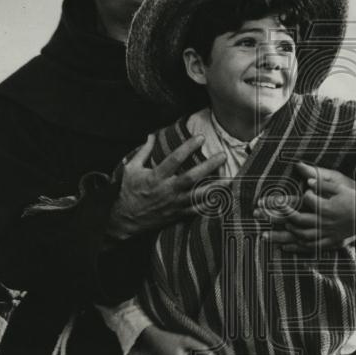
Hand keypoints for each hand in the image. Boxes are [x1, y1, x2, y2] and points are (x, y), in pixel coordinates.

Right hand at [107, 134, 225, 237]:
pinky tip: (222, 199)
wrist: (125, 219)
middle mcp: (167, 190)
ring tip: (230, 178)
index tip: (200, 137)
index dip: (188, 148)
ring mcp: (173, 204)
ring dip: (215, 187)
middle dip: (208, 166)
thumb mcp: (130, 168)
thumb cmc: (127, 191)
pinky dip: (210, 205)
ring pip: (198, 196)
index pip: (174, 159)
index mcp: (155, 177)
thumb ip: (143, 151)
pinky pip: (196, 210)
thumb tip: (151, 135)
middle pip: (191, 178)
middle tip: (223, 156)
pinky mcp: (177, 214)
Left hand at [255, 162, 355, 252]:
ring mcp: (327, 234)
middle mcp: (324, 222)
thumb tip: (304, 173)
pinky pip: (311, 247)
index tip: (273, 196)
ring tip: (266, 234)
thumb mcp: (339, 184)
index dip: (288, 199)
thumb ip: (321, 180)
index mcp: (325, 207)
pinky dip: (296, 247)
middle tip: (260, 215)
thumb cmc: (354, 197)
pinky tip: (285, 247)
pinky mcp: (330, 241)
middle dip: (277, 218)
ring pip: (301, 237)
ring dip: (283, 235)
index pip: (303, 201)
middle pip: (297, 221)